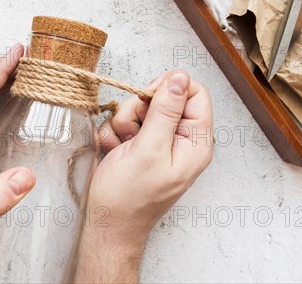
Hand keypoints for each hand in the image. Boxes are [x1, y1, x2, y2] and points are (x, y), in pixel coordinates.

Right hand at [76, 71, 212, 282]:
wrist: (106, 224)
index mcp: (195, 142)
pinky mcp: (138, 144)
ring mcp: (158, 142)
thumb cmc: (129, 197)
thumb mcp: (149, 149)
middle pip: (164, 97)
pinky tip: (114, 152)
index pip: (194, 92)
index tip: (148, 98)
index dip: (170, 87)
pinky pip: (125, 121)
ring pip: (140, 107)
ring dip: (123, 121)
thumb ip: (166, 111)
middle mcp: (180, 139)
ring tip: (122, 146)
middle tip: (132, 131)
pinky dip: (115, 133)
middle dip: (140, 108)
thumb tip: (180, 77)